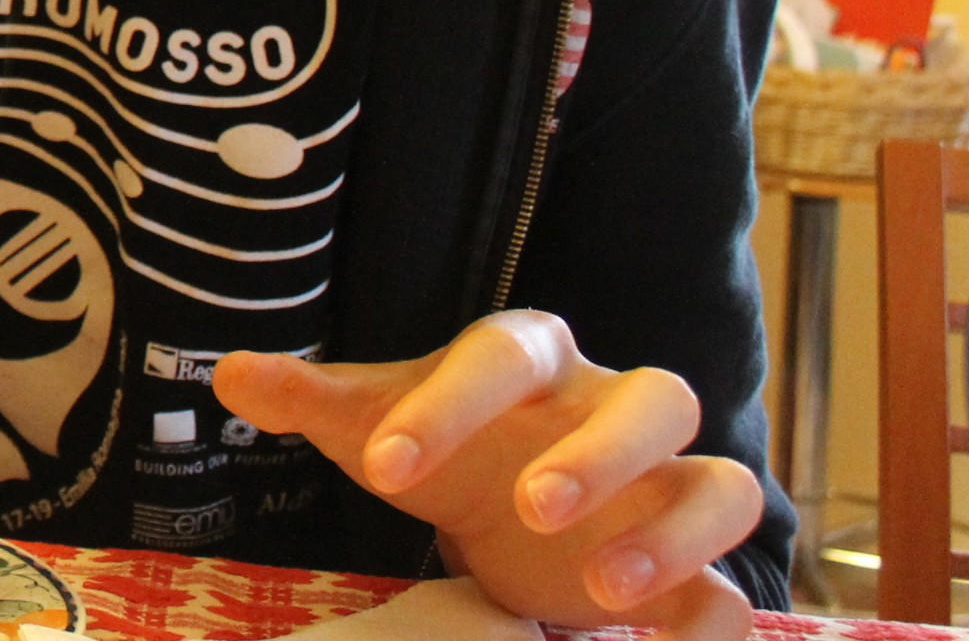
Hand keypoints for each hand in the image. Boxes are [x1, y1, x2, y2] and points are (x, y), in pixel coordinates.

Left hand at [217, 313, 761, 640]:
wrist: (511, 504)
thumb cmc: (444, 448)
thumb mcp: (374, 424)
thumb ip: (312, 400)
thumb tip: (231, 375)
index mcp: (533, 361)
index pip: (504, 353)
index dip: (449, 402)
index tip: (385, 468)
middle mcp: (616, 410)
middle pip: (652, 398)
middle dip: (598, 451)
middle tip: (530, 508)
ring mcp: (668, 487)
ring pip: (718, 482)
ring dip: (674, 533)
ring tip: (601, 591)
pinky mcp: (696, 567)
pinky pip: (736, 589)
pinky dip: (717, 620)